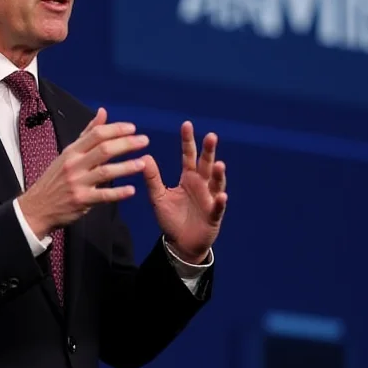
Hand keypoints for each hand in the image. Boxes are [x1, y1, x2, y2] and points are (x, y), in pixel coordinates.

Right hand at [18, 108, 148, 237]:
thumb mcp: (68, 153)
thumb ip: (88, 133)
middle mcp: (75, 165)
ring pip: (106, 171)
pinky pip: (103, 196)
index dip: (116, 129)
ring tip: (143, 163)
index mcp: (72, 151)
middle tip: (144, 141)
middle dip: (126, 144)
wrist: (38, 206)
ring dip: (126, 167)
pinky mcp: (82, 200)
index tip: (133, 128)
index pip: (96, 134)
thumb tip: (103, 112)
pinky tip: (131, 190)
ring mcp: (78, 183)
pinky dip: (118, 193)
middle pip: (104, 150)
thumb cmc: (56, 178)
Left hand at [142, 121, 226, 263]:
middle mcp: (202, 185)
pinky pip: (218, 208)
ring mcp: (210, 199)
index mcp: (188, 178)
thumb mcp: (158, 197)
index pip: (188, 155)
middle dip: (209, 151)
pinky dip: (220, 202)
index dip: (187, 141)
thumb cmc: (172, 218)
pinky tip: (222, 196)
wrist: (181, 243)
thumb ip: (153, 179)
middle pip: (206, 165)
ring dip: (219, 175)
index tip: (186, 124)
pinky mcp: (214, 215)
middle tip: (211, 136)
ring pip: (216, 184)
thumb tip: (145, 157)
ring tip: (220, 164)